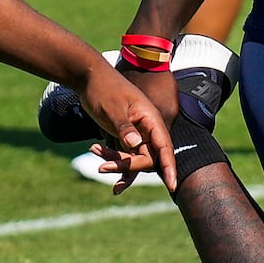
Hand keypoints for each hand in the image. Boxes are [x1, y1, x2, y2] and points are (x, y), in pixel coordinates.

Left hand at [73, 58, 178, 192]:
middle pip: (147, 157)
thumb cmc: (104, 88)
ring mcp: (136, 132)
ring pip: (133, 158)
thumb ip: (124, 126)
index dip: (170, 166)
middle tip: (103, 166)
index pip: (165, 147)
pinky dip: (113, 159)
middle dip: (127, 165)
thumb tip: (135, 145)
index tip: (172, 185)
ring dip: (116, 163)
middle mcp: (147, 128)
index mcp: (150, 119)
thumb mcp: (113, 107)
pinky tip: (99, 158)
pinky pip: (123, 154)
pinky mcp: (124, 135)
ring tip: (96, 157)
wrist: (90, 77)